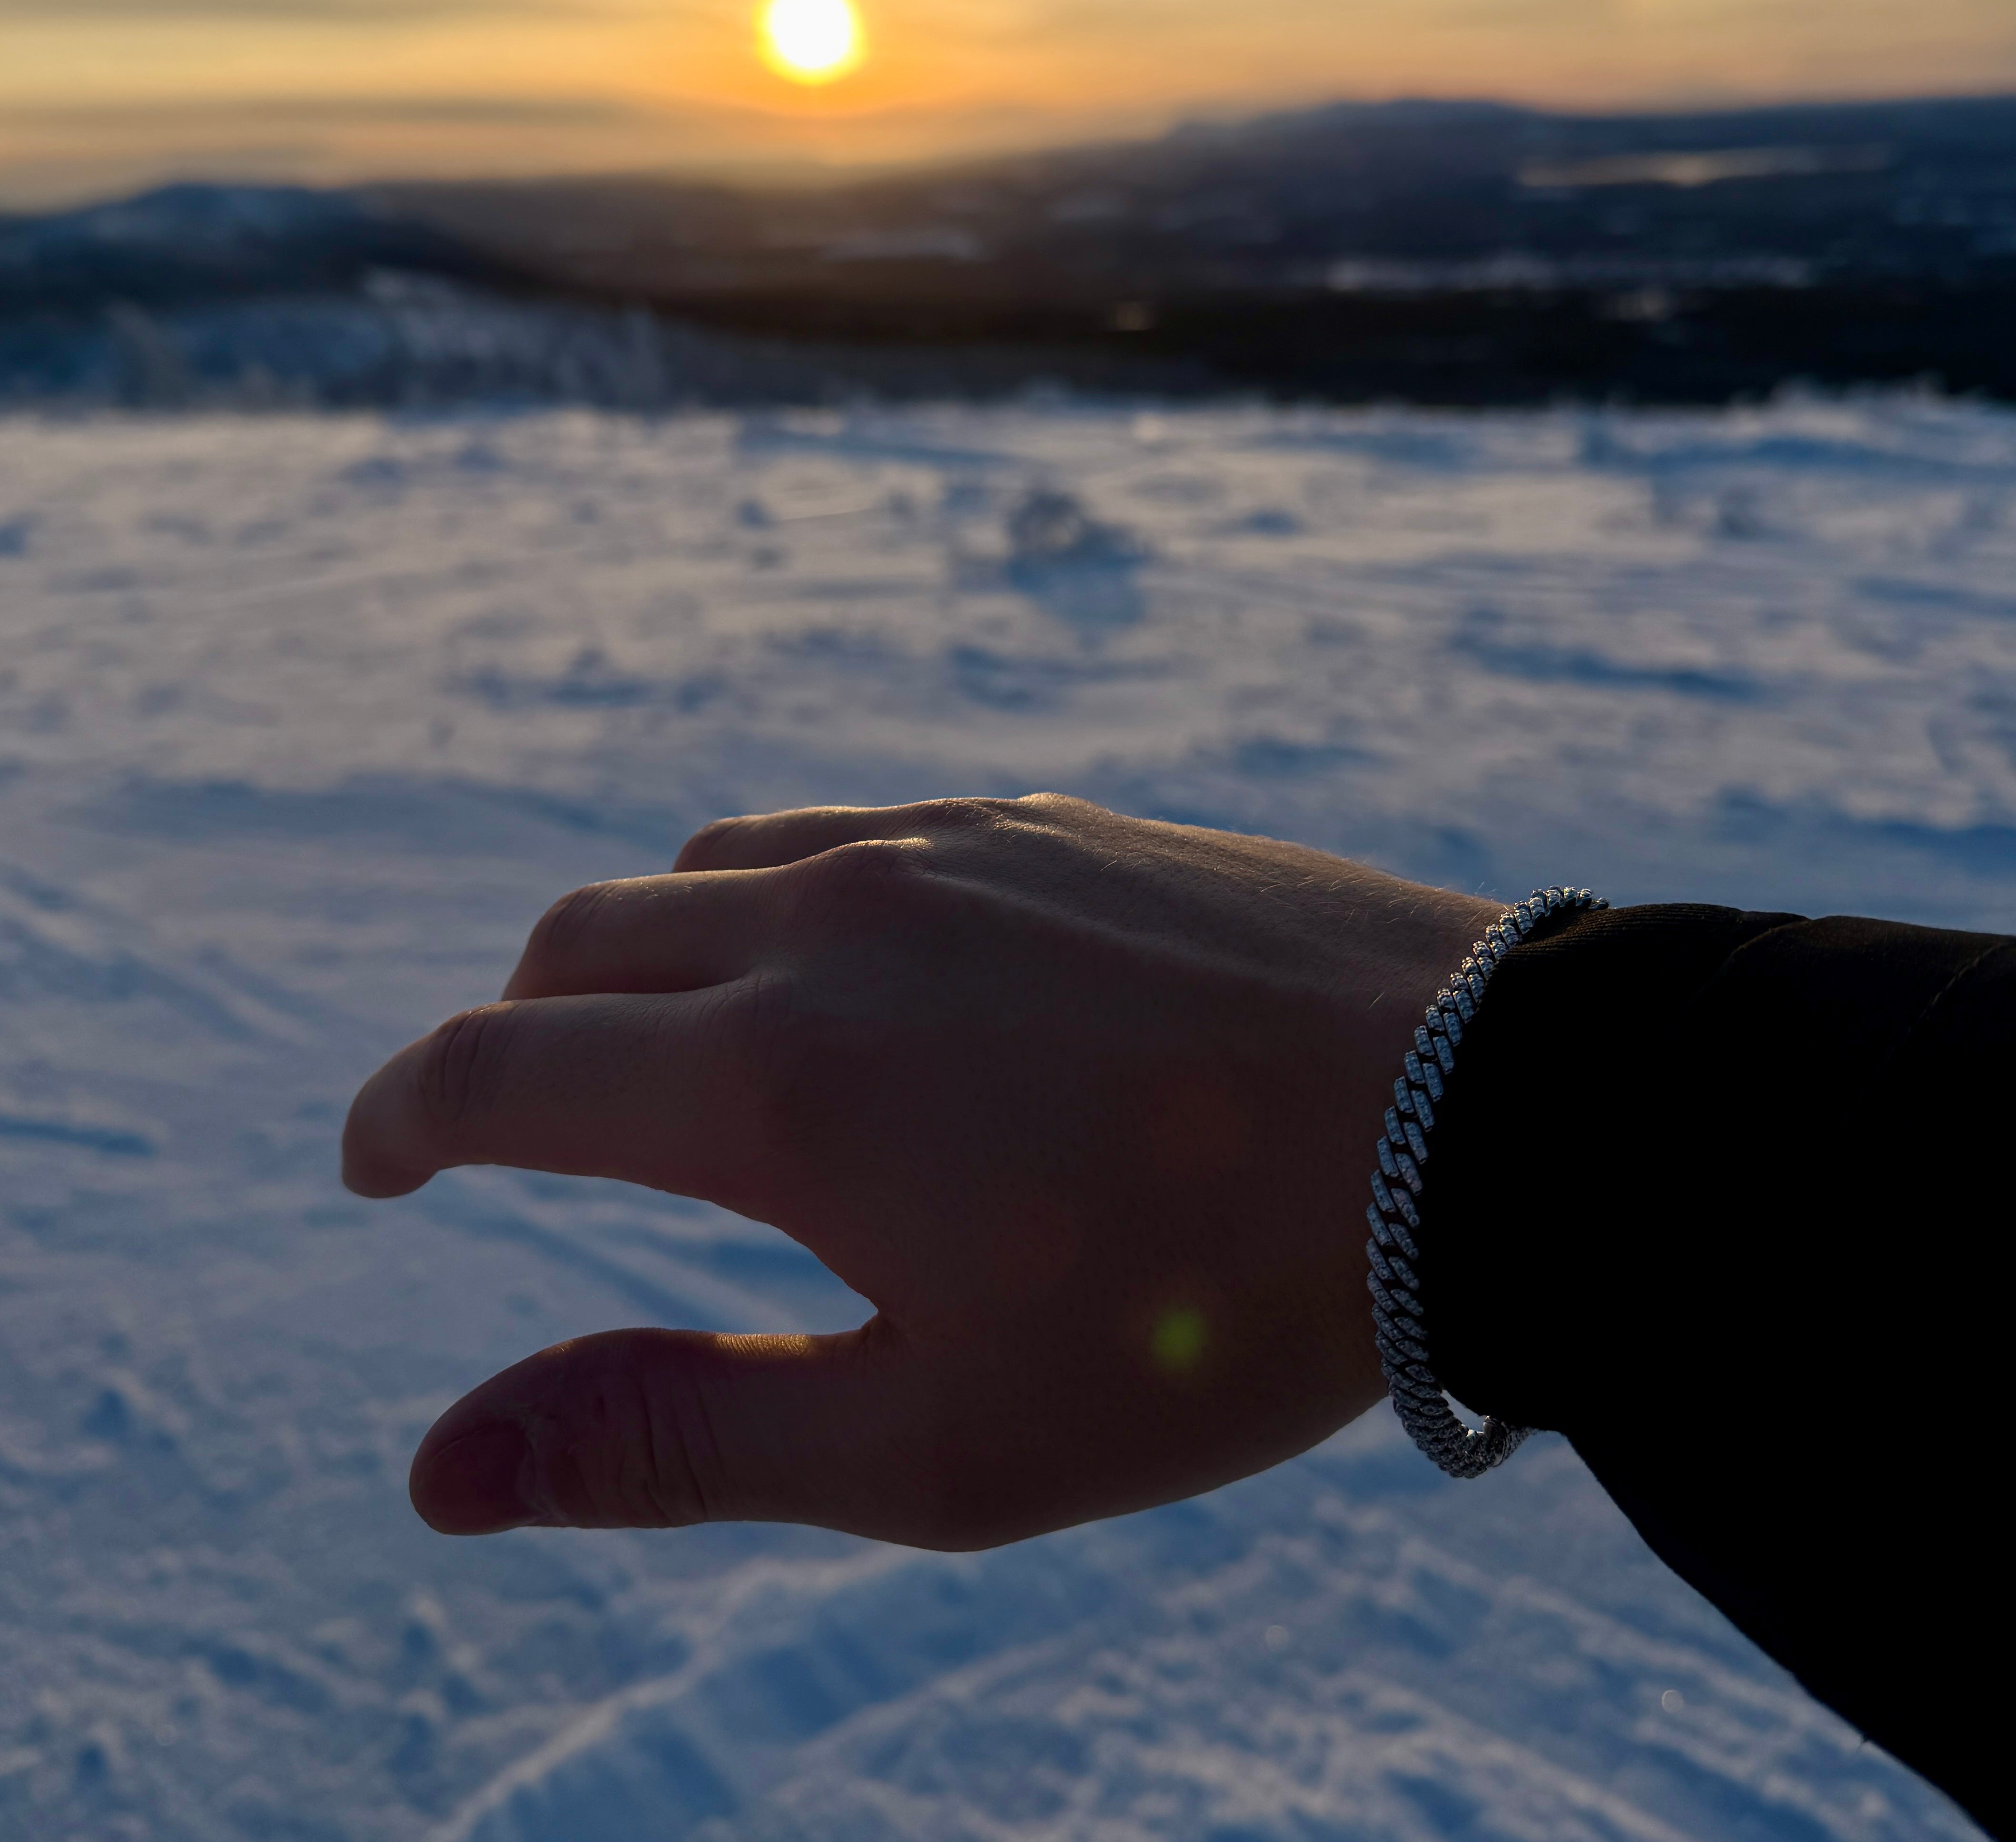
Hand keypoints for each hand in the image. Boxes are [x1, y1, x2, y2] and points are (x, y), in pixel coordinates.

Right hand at [342, 794, 1498, 1546]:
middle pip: (580, 946)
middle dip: (512, 1035)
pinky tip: (845, 963)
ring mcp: (951, 844)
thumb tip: (439, 1470)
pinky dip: (784, 894)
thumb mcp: (933, 1442)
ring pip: (710, 867)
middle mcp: (836, 919)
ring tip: (677, 1044)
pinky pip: (852, 823)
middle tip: (519, 1119)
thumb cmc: (1211, 1315)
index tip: (372, 1160)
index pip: (495, 1070)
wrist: (1477, 1127)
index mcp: (777, 1076)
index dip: (398, 1119)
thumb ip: (672, 1436)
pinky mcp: (1051, 817)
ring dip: (647, 955)